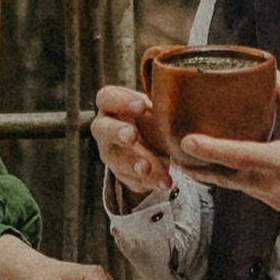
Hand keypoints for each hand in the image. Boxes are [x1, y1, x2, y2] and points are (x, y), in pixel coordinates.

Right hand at [91, 81, 171, 199]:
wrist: (156, 144)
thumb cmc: (152, 117)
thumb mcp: (156, 108)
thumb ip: (160, 105)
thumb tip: (177, 100)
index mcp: (111, 105)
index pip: (106, 98)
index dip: (121, 101)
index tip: (142, 106)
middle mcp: (105, 129)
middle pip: (102, 129)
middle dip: (117, 133)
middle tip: (132, 136)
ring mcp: (111, 154)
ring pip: (116, 159)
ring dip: (133, 164)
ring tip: (147, 168)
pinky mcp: (123, 173)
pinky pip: (133, 180)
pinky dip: (150, 181)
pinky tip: (163, 181)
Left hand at [169, 76, 279, 246]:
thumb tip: (271, 75)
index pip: (237, 156)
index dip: (208, 149)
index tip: (186, 141)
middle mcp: (274, 185)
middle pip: (225, 177)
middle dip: (197, 166)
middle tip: (173, 153)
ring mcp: (275, 199)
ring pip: (234, 186)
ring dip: (212, 174)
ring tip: (190, 158)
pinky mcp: (278, 205)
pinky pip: (248, 191)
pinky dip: (232, 179)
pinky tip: (226, 167)